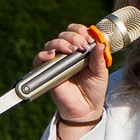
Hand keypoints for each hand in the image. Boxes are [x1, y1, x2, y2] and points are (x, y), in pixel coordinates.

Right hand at [38, 23, 109, 139]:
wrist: (85, 109)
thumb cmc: (94, 89)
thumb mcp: (100, 72)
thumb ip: (99, 58)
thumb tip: (101, 44)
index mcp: (81, 49)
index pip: (77, 31)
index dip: (81, 31)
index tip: (90, 40)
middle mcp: (67, 53)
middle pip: (64, 34)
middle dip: (74, 37)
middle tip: (82, 47)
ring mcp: (56, 62)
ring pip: (52, 43)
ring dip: (61, 43)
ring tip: (72, 50)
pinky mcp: (47, 72)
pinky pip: (39, 59)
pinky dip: (43, 55)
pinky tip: (52, 55)